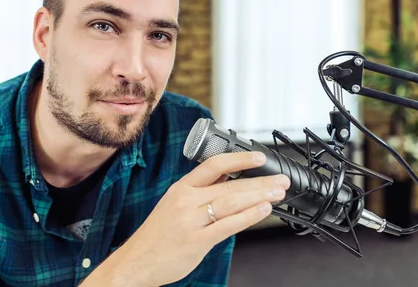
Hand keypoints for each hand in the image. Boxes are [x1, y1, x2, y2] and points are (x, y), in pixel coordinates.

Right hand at [82, 151, 289, 286]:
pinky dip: (248, 216)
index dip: (239, 158)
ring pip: (231, 202)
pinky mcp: (197, 240)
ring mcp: (191, 220)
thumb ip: (200, 192)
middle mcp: (186, 200)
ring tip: (278, 193)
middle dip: (260, 181)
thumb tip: (230, 180)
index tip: (260, 157)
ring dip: (259, 196)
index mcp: (182, 187)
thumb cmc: (158, 234)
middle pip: (230, 184)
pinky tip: (263, 210)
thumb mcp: (174, 203)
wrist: (136, 260)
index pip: (214, 165)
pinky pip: (227, 225)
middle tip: (280, 180)